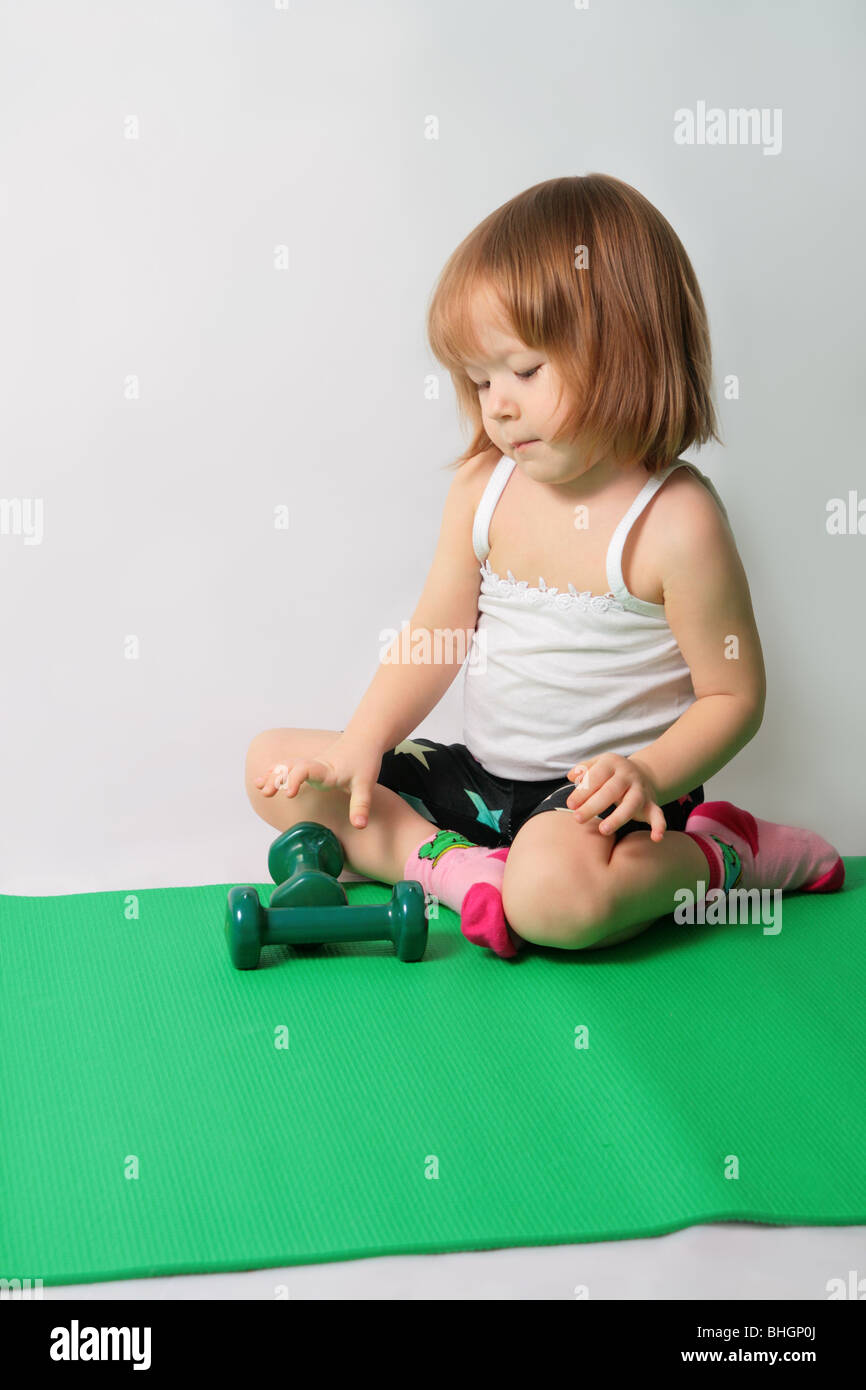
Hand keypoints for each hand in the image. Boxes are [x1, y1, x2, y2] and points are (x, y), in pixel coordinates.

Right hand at [254, 735, 381, 828]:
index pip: (306, 769)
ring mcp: (310, 764)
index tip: (288, 794)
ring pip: (286, 765)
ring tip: (258, 787)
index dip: (295, 779)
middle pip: (291, 767)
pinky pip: (287, 766)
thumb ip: (361, 806)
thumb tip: (359, 826)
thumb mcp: (366, 784)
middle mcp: (315, 764)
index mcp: (327, 769)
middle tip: (266, 793)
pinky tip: (261, 780)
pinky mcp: (308, 765)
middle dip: (277, 778)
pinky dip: (274, 772)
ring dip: (272, 775)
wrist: (363, 741)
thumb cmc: (364, 761)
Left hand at [565, 754, 665, 842]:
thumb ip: (583, 770)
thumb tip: (572, 775)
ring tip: (603, 830)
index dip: (583, 790)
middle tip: (577, 818)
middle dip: (593, 806)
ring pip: (631, 803)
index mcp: (611, 763)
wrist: (641, 774)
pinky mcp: (651, 804)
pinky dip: (659, 825)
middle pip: (611, 791)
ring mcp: (640, 790)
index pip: (596, 776)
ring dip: (617, 818)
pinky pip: (657, 814)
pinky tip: (656, 838)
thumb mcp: (597, 765)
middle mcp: (628, 775)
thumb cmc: (609, 774)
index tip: (570, 805)